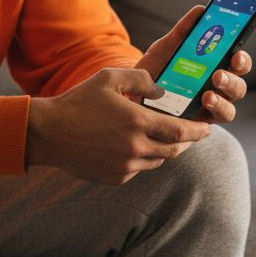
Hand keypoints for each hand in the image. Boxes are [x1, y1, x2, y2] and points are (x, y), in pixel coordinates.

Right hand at [26, 67, 210, 184]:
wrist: (48, 134)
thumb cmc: (78, 102)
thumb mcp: (109, 78)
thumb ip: (141, 79)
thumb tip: (162, 90)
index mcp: (137, 122)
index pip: (180, 132)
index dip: (198, 131)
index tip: (207, 127)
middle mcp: (135, 148)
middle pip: (174, 150)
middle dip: (187, 142)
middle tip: (191, 134)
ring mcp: (125, 167)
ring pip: (157, 161)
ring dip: (164, 150)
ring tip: (162, 137)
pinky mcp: (115, 178)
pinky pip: (139, 170)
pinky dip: (143, 159)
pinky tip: (134, 147)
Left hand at [134, 6, 253, 125]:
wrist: (132, 93)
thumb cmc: (157, 68)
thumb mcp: (167, 47)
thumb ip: (183, 31)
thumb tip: (200, 10)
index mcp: (215, 66)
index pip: (237, 62)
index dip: (242, 58)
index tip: (237, 53)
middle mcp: (217, 87)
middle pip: (238, 84)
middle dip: (233, 80)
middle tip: (218, 74)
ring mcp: (210, 107)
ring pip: (230, 107)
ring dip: (222, 101)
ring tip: (208, 94)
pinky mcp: (199, 123)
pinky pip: (214, 123)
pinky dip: (211, 114)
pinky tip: (200, 106)